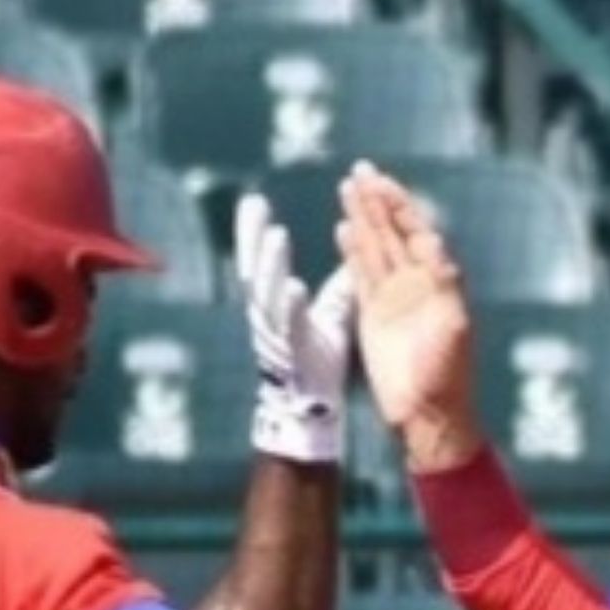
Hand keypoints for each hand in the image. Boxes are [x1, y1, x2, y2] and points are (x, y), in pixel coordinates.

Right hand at [237, 191, 353, 463]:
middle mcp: (268, 314)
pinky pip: (291, 326)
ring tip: (276, 235)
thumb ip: (340, 283)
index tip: (251, 200)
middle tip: (253, 206)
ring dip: (271, 263)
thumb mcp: (331, 312)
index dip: (252, 232)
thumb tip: (358, 248)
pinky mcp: (295, 351)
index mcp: (272, 302)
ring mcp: (278, 333)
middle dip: (251, 237)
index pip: (259, 259)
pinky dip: (291, 306)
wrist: (311, 408)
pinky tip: (294, 286)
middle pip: (254, 268)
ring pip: (268, 292)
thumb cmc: (317, 357)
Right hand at [335, 160, 483, 472]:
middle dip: (377, 201)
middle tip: (360, 170)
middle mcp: (415, 284)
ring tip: (349, 188)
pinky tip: (343, 229)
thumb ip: (443, 286)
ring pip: (374, 247)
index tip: (382, 181)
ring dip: (362, 218)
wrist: (426, 414)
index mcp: (437, 282)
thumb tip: (432, 244)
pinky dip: (351, 250)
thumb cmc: (446, 376)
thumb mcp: (452, 328)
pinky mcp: (372, 316)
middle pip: (392, 231)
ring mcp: (393, 298)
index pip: (416, 231)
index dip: (400, 205)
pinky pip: (359, 274)